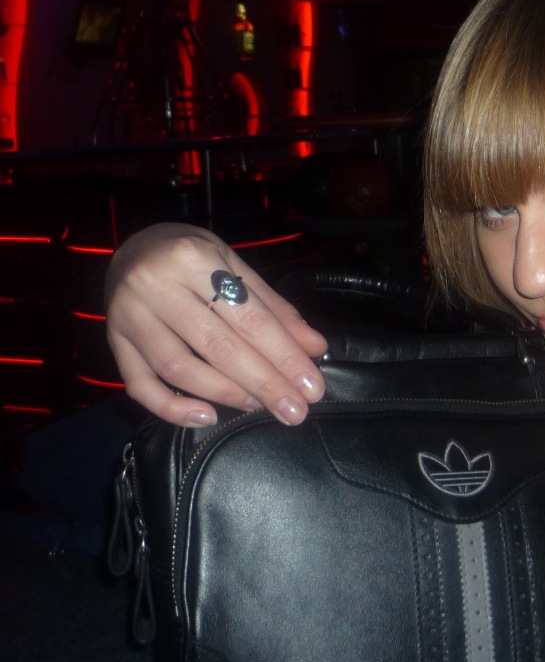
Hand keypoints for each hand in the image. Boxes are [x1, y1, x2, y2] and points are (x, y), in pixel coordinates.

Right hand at [105, 223, 328, 425]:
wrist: (133, 245)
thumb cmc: (192, 256)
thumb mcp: (235, 266)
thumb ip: (274, 309)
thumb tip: (314, 347)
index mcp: (193, 259)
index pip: (250, 319)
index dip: (284, 357)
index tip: (311, 387)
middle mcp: (155, 286)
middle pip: (217, 347)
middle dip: (263, 384)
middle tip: (295, 411)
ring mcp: (128, 316)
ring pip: (178, 369)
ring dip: (225, 394)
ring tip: (258, 406)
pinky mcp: (113, 341)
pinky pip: (139, 385)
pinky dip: (172, 407)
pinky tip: (206, 416)